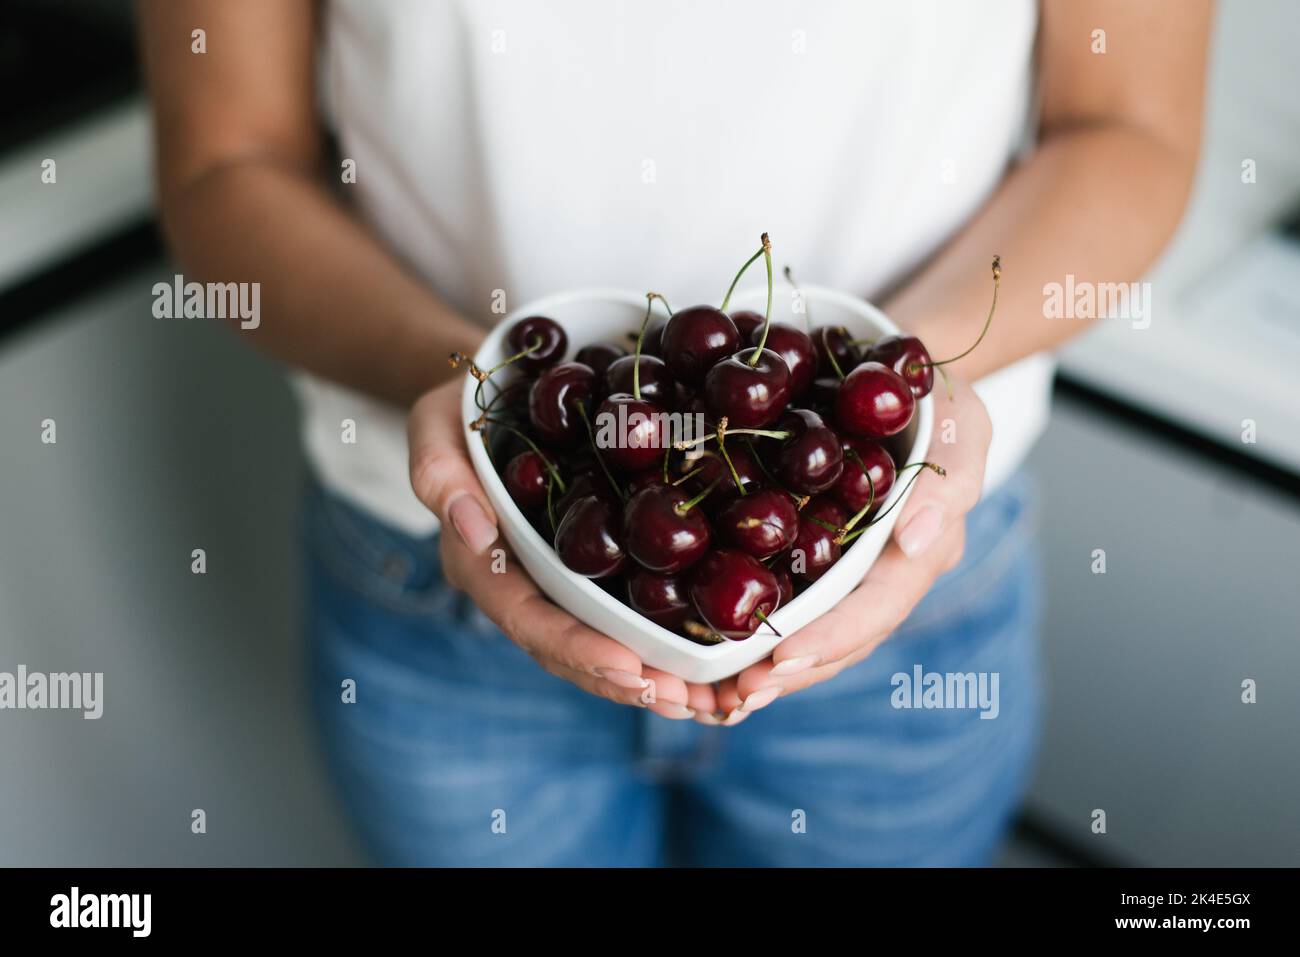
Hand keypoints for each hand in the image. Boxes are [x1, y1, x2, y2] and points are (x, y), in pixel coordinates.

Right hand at [408, 378, 720, 720]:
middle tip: (685, 700)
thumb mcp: (436, 426)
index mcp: (482, 566)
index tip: (628, 667)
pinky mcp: (596, 570)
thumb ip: (440, 473)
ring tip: (708, 701)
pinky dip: (666, 643)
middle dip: (627, 682)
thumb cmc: (464, 412)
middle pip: (572, 652)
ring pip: (604, 645)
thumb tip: (474, 529)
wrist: (497, 398)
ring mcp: (560, 584)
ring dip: (654, 679)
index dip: (576, 649)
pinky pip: (628, 614)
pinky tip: (713, 665)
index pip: (528, 620)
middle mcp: (524, 588)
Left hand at [712, 379, 992, 722]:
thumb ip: (948, 483)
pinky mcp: (799, 547)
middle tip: (731, 697)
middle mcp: (872, 575)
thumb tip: (917, 540)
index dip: (830, 640)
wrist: (894, 373)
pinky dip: (735, 619)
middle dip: (784, 674)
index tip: (780, 662)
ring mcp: (835, 567)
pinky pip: (769, 590)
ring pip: (798, 629)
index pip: (874, 610)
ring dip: (754, 665)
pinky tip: (690, 639)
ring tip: (705, 694)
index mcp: (914, 557)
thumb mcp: (961, 426)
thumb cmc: (938, 401)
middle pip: (832, 641)